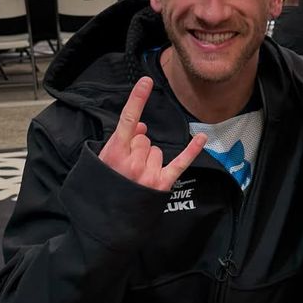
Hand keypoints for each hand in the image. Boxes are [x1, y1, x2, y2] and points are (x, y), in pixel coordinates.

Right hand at [99, 76, 206, 190]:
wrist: (106, 220)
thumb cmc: (103, 187)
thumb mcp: (101, 162)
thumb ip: (120, 141)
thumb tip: (141, 126)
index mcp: (114, 153)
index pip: (128, 120)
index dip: (137, 99)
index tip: (145, 82)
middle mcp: (132, 162)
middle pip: (144, 137)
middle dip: (137, 147)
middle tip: (126, 165)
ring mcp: (148, 173)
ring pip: (157, 150)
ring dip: (149, 158)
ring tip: (137, 175)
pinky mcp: (161, 183)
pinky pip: (180, 162)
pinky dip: (191, 150)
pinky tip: (201, 138)